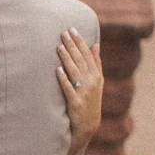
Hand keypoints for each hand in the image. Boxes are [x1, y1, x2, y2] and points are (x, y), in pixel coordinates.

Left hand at [57, 29, 102, 147]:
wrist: (88, 125)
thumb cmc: (90, 100)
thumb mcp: (97, 82)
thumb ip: (96, 63)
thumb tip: (95, 44)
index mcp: (96, 76)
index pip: (88, 55)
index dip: (80, 41)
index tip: (72, 29)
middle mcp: (92, 82)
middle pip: (81, 60)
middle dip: (72, 46)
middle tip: (63, 33)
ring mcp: (84, 93)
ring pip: (75, 72)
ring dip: (67, 58)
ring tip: (59, 46)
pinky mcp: (76, 103)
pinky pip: (69, 89)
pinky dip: (64, 79)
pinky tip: (57, 70)